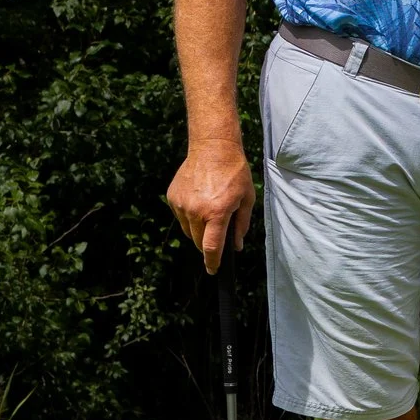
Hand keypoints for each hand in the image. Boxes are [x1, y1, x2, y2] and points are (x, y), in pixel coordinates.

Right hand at [167, 141, 255, 273]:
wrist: (212, 148)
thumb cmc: (235, 173)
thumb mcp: (247, 199)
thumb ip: (241, 225)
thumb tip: (236, 246)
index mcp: (216, 213)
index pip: (211, 247)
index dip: (212, 263)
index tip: (213, 271)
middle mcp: (195, 211)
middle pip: (198, 241)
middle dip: (207, 243)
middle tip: (218, 230)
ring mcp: (181, 204)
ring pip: (187, 230)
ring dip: (198, 229)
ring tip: (209, 210)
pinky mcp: (172, 197)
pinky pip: (180, 216)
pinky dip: (189, 215)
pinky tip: (200, 200)